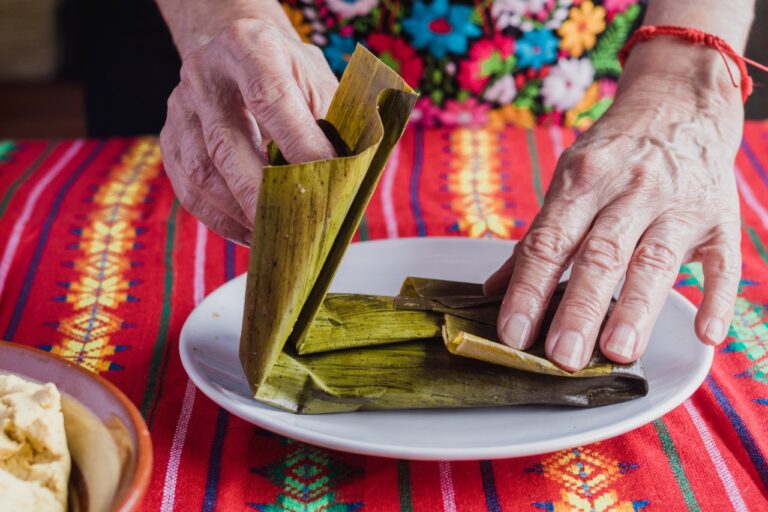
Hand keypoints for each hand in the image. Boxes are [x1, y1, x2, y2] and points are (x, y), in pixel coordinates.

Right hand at [159, 18, 337, 243]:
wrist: (238, 53)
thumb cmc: (290, 72)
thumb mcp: (319, 81)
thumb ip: (334, 124)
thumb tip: (347, 182)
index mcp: (249, 47)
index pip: (270, 98)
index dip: (299, 146)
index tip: (326, 184)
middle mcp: (205, 73)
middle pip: (227, 145)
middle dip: (263, 195)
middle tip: (296, 227)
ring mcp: (180, 107)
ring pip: (202, 173)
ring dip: (241, 213)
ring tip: (276, 235)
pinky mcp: (169, 139)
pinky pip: (189, 190)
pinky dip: (222, 219)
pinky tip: (252, 233)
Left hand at [485, 40, 743, 370]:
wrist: (680, 103)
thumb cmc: (614, 153)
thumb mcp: (570, 180)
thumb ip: (539, 237)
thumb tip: (494, 289)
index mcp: (582, 181)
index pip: (548, 242)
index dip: (528, 289)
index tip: (512, 332)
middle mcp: (630, 190)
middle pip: (600, 255)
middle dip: (580, 309)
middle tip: (562, 356)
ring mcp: (678, 204)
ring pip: (654, 261)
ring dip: (635, 309)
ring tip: (617, 352)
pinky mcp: (720, 218)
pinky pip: (722, 261)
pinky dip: (715, 298)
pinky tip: (704, 335)